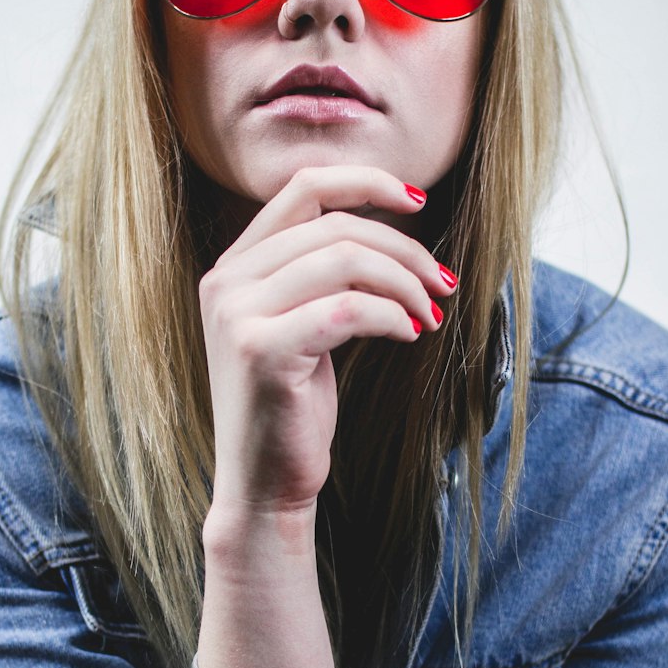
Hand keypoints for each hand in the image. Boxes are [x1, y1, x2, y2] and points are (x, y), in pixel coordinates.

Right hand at [199, 165, 457, 517]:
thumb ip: (319, 275)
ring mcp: (238, 315)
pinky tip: (410, 335)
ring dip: (404, 283)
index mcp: (233, 267)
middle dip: (404, 249)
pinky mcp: (261, 350)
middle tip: (442, 283)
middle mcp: (226, 282)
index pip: (303, 189)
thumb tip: (392, 226)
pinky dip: (390, 316)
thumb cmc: (292, 409)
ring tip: (428, 314)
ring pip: (344, 260)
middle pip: (335, 226)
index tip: (417, 200)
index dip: (365, 182)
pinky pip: (348, 308)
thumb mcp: (302, 327)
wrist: (264, 485)